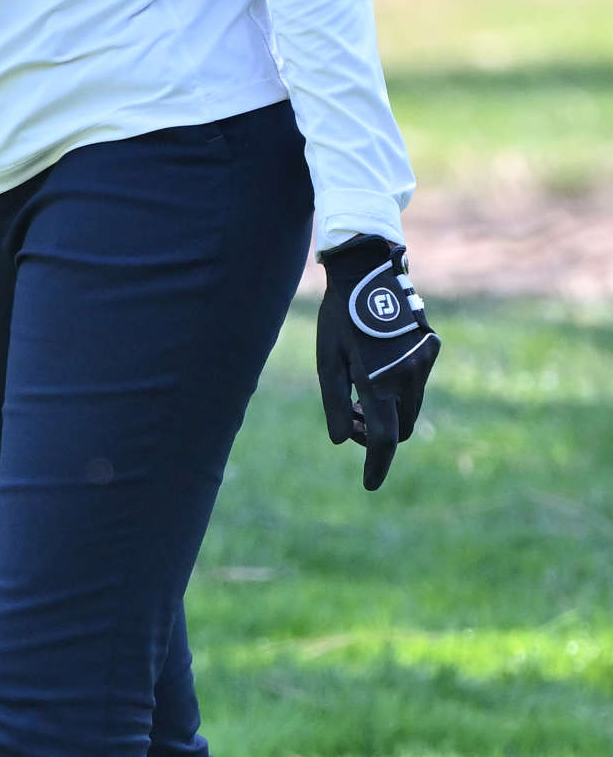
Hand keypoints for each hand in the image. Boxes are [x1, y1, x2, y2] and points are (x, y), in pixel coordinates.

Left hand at [316, 236, 438, 490]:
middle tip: (350, 415)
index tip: (369, 485)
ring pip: (411, 406)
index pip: (385, 439)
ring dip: (388, 410)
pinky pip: (416, 383)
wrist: (367, 272)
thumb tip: (340, 441)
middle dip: (379, 433)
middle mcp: (410, 376)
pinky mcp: (430, 348)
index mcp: (380, 382)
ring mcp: (424, 361)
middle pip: (402, 427)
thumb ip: (333, 404)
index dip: (377, 465)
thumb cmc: (338, 318)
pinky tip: (375, 368)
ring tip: (357, 390)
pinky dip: (398, 389)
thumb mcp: (327, 362)